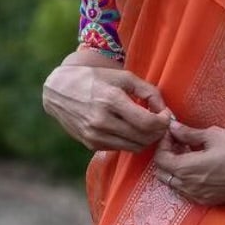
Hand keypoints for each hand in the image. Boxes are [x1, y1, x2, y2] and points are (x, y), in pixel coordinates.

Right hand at [42, 57, 172, 151]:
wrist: (58, 91)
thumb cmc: (94, 79)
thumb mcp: (122, 76)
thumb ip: (148, 91)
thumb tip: (164, 110)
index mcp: (110, 100)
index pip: (147, 123)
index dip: (163, 122)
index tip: (166, 115)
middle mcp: (102, 121)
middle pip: (144, 138)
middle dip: (159, 132)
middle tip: (161, 122)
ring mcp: (95, 135)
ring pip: (135, 147)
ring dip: (147, 139)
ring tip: (148, 126)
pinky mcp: (91, 144)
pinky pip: (121, 148)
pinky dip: (131, 141)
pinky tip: (130, 129)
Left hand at [151, 120, 224, 204]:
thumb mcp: (214, 136)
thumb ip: (189, 133)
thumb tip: (173, 127)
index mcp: (188, 169)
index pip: (160, 159)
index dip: (162, 144)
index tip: (171, 132)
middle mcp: (190, 187)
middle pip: (163, 174)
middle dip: (166, 156)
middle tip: (178, 141)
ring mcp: (200, 196)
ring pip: (174, 184)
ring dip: (175, 168)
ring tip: (188, 152)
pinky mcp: (210, 200)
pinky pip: (187, 192)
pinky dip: (186, 179)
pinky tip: (199, 166)